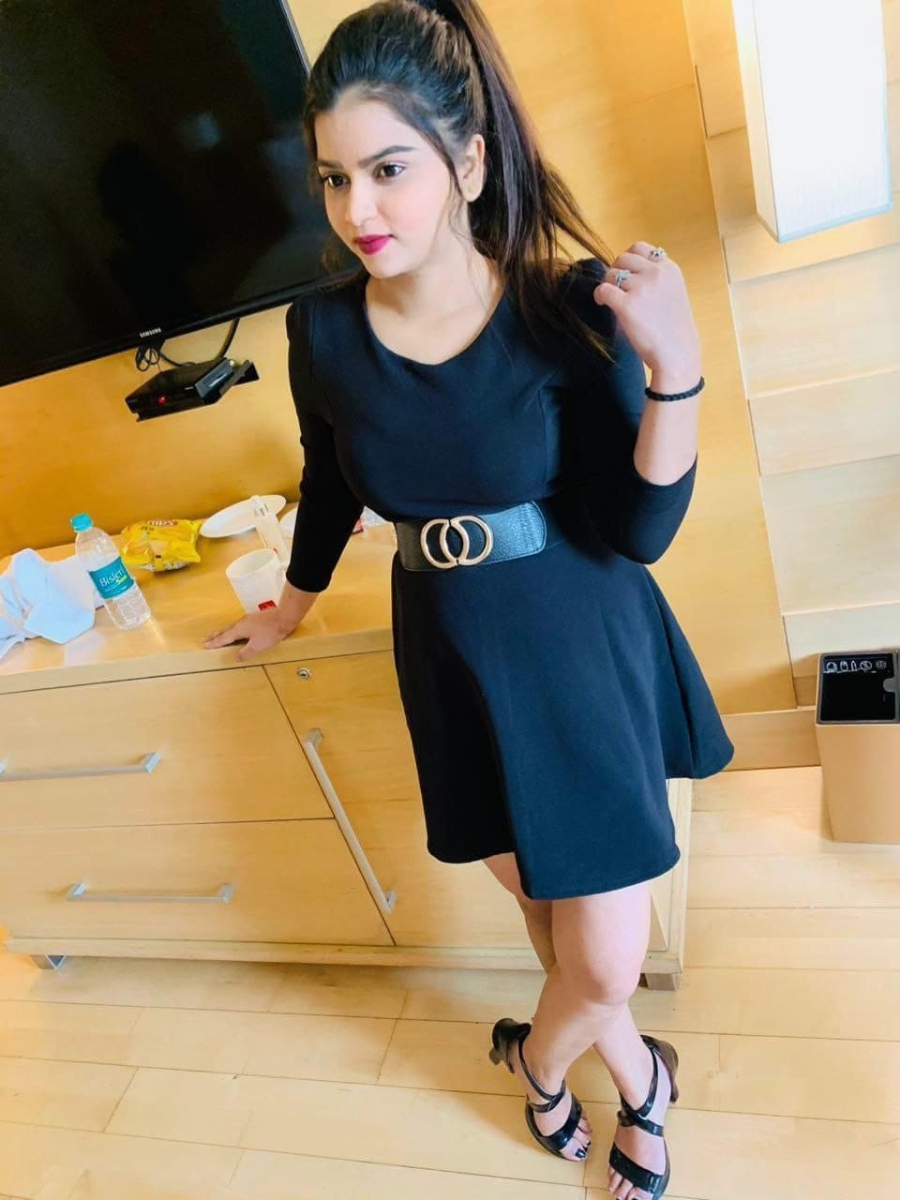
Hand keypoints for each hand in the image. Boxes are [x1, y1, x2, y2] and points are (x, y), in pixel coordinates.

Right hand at [203, 608, 296, 661]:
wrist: (283, 617)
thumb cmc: (271, 632)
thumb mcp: (257, 646)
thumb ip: (246, 652)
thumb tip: (237, 658)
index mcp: (238, 630)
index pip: (223, 638)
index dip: (214, 643)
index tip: (205, 645)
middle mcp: (240, 623)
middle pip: (224, 630)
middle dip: (214, 636)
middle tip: (205, 639)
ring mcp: (246, 620)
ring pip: (230, 627)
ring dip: (222, 632)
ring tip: (217, 635)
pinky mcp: (253, 619)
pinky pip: (237, 625)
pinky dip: (231, 629)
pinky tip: (235, 631)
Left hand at [593, 242, 701, 384]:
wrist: (677, 354)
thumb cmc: (673, 330)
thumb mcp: (672, 293)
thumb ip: (656, 279)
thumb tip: (626, 273)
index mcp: (669, 269)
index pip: (641, 248)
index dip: (628, 259)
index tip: (626, 274)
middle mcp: (656, 273)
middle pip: (622, 258)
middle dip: (616, 271)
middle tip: (616, 288)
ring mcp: (641, 287)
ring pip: (611, 274)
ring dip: (608, 285)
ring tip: (611, 299)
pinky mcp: (627, 304)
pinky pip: (603, 289)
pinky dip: (599, 295)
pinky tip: (602, 303)